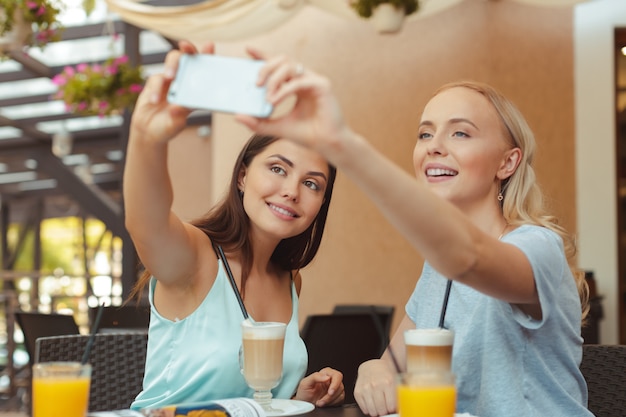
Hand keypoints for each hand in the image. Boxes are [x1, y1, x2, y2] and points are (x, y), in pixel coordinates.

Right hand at [130, 40, 213, 143]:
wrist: (149, 131)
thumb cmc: (169, 125)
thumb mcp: (177, 122)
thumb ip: (178, 114)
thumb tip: (176, 107)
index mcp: (195, 87)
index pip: (203, 68)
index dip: (207, 54)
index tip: (209, 45)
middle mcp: (183, 80)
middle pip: (186, 57)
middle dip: (187, 49)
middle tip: (186, 47)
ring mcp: (168, 80)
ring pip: (171, 62)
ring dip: (172, 67)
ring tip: (170, 78)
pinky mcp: (154, 83)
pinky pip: (155, 80)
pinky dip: (155, 90)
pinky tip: (154, 101)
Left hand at [235, 49, 354, 161]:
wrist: (327, 145)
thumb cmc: (306, 135)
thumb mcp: (276, 127)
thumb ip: (258, 122)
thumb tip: (237, 115)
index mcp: (296, 85)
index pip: (278, 65)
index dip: (264, 55)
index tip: (248, 50)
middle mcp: (305, 79)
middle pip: (283, 60)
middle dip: (266, 67)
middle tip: (256, 83)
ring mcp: (314, 80)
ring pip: (290, 66)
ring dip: (274, 79)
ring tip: (267, 97)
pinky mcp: (322, 85)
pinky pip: (299, 81)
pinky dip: (284, 90)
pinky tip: (275, 100)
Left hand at [294, 367, 344, 406]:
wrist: (303, 404)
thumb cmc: (304, 393)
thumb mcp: (305, 383)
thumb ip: (315, 377)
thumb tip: (326, 377)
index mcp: (325, 373)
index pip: (336, 375)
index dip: (335, 384)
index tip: (330, 392)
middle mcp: (331, 380)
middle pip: (340, 386)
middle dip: (331, 396)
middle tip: (323, 400)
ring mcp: (335, 389)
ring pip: (340, 394)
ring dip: (330, 401)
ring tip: (320, 403)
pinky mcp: (336, 397)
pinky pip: (340, 400)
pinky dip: (332, 404)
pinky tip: (325, 404)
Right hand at [354, 359, 396, 415]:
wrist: (371, 366)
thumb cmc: (384, 374)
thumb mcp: (395, 381)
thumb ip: (397, 395)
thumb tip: (398, 410)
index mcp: (387, 382)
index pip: (391, 406)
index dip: (392, 409)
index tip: (392, 407)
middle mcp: (375, 385)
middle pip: (381, 410)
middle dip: (385, 411)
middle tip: (385, 407)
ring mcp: (365, 389)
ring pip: (372, 411)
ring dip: (377, 411)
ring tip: (379, 406)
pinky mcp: (357, 392)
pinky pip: (364, 409)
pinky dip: (369, 409)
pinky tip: (372, 403)